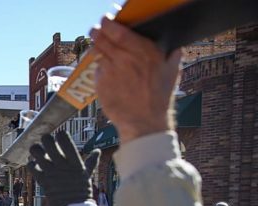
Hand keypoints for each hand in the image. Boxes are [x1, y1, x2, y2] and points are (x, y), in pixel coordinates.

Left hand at [27, 131, 99, 205]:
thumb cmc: (82, 191)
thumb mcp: (87, 174)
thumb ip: (91, 161)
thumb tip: (98, 151)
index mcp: (74, 161)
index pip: (64, 138)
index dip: (60, 135)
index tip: (60, 137)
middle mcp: (61, 164)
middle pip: (47, 141)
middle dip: (46, 139)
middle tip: (47, 142)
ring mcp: (50, 172)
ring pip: (36, 152)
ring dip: (36, 150)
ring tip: (39, 152)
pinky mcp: (42, 180)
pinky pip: (31, 166)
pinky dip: (31, 164)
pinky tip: (36, 165)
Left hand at [91, 17, 182, 143]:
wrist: (144, 121)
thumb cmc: (159, 97)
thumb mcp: (172, 71)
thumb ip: (172, 55)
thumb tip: (175, 46)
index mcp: (143, 51)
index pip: (118, 31)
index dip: (108, 23)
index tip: (106, 20)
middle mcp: (125, 59)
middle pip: (102, 39)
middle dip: (97, 32)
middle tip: (96, 30)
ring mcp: (110, 72)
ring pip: (97, 53)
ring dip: (96, 48)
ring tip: (98, 47)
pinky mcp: (100, 84)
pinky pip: (97, 71)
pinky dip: (100, 69)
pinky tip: (106, 73)